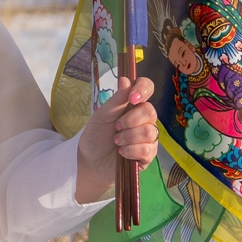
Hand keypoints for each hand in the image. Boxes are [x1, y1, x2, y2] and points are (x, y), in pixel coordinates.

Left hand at [74, 75, 159, 202]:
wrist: (91, 162)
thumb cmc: (96, 136)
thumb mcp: (102, 116)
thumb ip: (116, 100)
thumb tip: (126, 79)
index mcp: (132, 104)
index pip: (146, 87)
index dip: (143, 89)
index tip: (132, 98)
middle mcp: (144, 119)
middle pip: (150, 111)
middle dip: (130, 121)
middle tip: (116, 128)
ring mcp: (148, 137)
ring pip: (149, 132)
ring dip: (129, 137)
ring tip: (116, 142)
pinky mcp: (148, 155)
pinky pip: (147, 149)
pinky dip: (131, 150)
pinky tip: (121, 153)